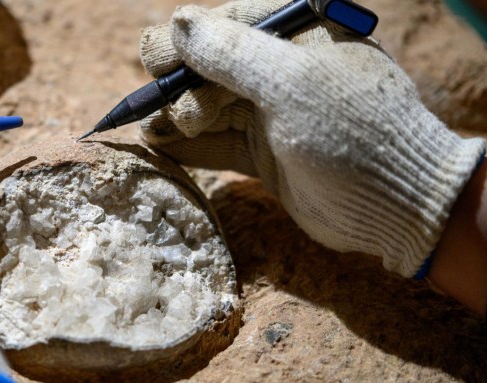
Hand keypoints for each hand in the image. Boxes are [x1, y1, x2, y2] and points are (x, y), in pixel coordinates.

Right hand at [139, 0, 484, 276]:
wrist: (396, 204)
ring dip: (175, 117)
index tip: (160, 69)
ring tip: (159, 132)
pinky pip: (213, 141)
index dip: (183, 45)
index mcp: (292, 32)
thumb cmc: (352, 131)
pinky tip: (158, 146)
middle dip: (182, 87)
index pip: (220, 24)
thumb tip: (177, 23)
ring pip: (202, 104)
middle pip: (203, 66)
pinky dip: (185, 145)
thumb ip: (232, 53)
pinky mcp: (260, 149)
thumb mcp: (292, 84)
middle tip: (189, 114)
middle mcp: (276, 67)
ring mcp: (266, 110)